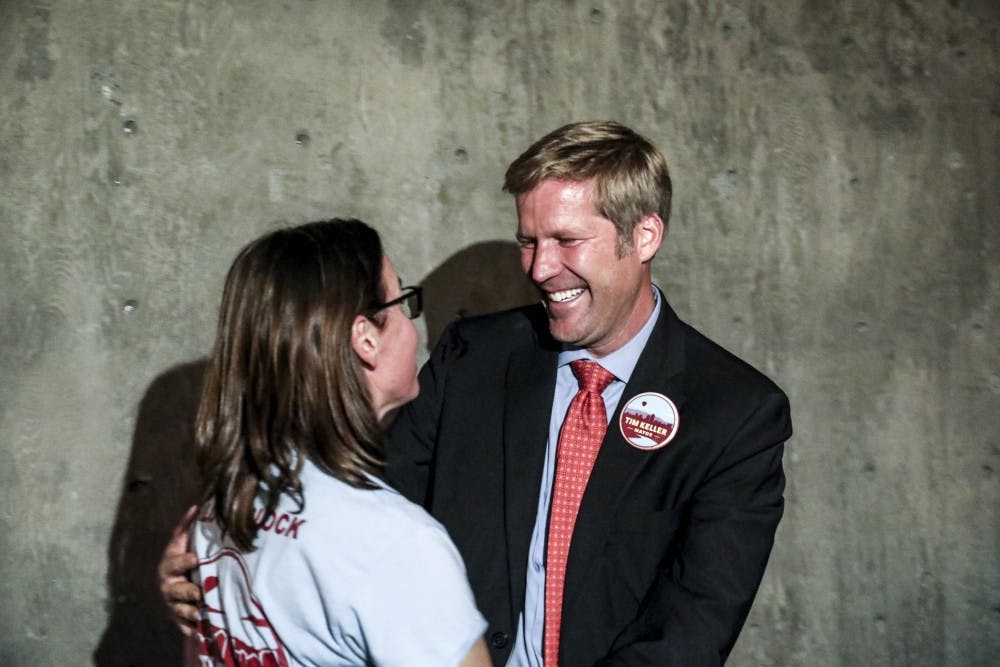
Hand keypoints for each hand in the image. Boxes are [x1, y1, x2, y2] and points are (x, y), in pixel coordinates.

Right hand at [158, 505, 201, 635]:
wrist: (179, 586)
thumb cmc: (184, 560)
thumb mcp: (182, 544)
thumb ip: (186, 528)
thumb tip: (197, 506)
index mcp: (168, 566)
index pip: (174, 563)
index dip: (184, 561)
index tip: (196, 558)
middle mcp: (168, 586)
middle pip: (176, 590)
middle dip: (187, 591)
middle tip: (198, 592)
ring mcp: (172, 604)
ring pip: (180, 610)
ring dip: (191, 612)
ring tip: (201, 612)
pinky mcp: (179, 620)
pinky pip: (185, 626)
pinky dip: (192, 629)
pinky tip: (200, 629)